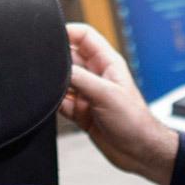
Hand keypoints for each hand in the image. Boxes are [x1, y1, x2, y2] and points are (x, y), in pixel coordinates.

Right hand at [59, 23, 178, 184]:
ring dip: (54, 84)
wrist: (140, 153)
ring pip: (61, 80)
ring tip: (50, 88)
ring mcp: (87, 93)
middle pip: (68, 57)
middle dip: (55, 59)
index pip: (84, 36)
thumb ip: (80, 78)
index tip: (49, 34)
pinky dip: (53, 102)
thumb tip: (56, 67)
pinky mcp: (80, 111)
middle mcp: (95, 75)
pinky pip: (60, 101)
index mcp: (107, 63)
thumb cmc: (135, 121)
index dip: (67, 31)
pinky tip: (51, 105)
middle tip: (44, 65)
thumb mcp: (106, 94)